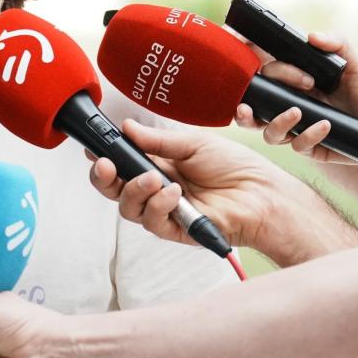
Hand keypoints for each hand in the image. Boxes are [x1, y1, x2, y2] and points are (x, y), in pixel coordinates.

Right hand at [92, 119, 334, 254]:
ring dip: (134, 190)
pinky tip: (172, 193)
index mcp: (160, 165)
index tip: (95, 149)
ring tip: (153, 178)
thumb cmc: (236, 167)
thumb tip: (127, 128)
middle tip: (106, 165)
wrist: (263, 193)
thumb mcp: (193, 144)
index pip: (123, 164)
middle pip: (116, 190)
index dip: (106, 158)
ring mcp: (165, 211)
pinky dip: (157, 205)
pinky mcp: (176, 230)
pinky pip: (152, 222)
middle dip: (104, 178)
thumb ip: (157, 141)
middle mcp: (158, 189)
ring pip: (128, 208)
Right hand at [236, 33, 357, 165]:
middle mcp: (289, 104)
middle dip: (244, 107)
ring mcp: (296, 128)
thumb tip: (311, 36)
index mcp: (293, 81)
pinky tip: (325, 125)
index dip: (246, 67)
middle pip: (252, 107)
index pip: (262, 73)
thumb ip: (337, 43)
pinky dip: (308, 135)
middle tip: (248, 104)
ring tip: (296, 111)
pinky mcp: (309, 147)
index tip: (239, 62)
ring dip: (277, 122)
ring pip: (267, 132)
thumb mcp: (355, 63)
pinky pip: (297, 145)